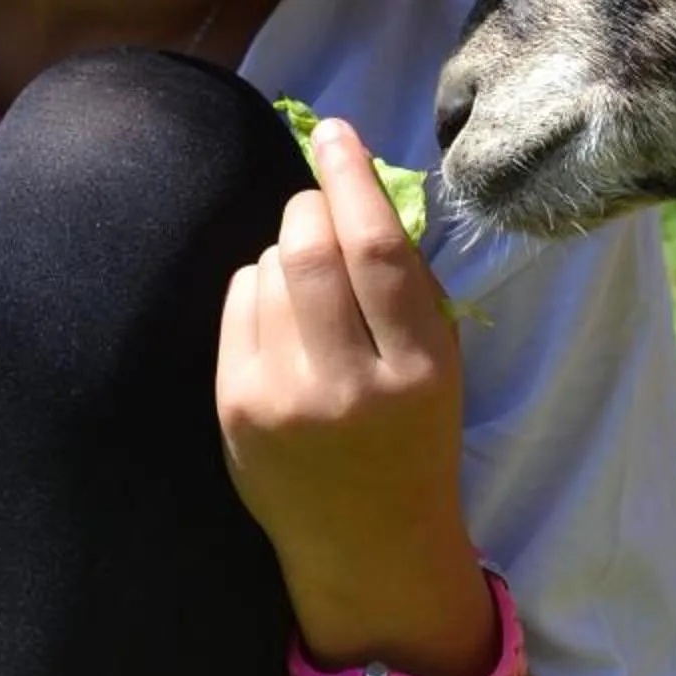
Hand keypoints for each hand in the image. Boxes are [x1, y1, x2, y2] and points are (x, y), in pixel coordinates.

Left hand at [217, 117, 498, 675]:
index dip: (352, 179)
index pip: (378, 251)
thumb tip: (359, 188)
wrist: (368, 544)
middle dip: (312, 207)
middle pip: (309, 250)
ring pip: (267, 268)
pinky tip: (282, 317)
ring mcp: (280, 400)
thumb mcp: (441, 363)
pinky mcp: (233, 409)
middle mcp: (346, 385)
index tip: (336, 131)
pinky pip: (238, 302)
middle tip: (323, 208)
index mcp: (417, 369)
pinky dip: (259, 286)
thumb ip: (408, 284)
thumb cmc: (414, 434)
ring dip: (288, 250)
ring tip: (311, 287)